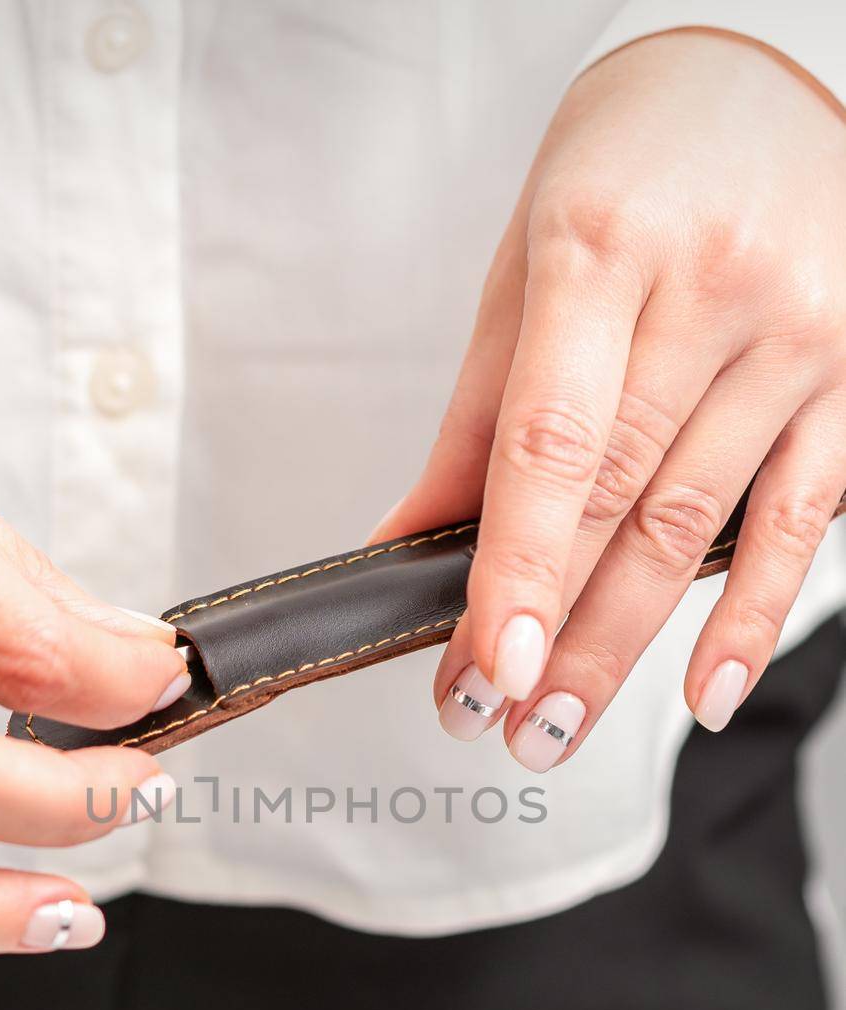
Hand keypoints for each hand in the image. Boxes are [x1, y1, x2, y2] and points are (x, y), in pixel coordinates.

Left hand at [372, 29, 845, 767]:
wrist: (760, 80)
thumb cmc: (627, 171)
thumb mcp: (524, 271)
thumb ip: (475, 418)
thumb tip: (404, 545)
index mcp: (604, 248)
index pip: (554, 441)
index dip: (519, 567)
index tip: (483, 667)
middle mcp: (715, 290)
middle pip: (623, 500)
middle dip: (553, 633)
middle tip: (497, 725)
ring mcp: (800, 335)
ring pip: (701, 527)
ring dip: (625, 648)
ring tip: (557, 729)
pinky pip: (805, 521)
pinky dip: (753, 618)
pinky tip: (704, 692)